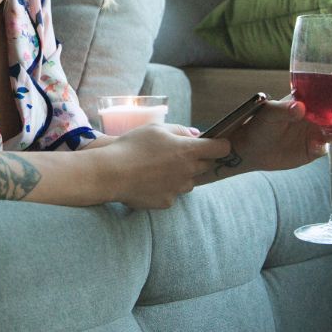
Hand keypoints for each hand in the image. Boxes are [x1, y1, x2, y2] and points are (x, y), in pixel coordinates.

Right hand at [97, 123, 232, 208]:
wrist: (111, 173)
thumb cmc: (132, 146)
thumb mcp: (155, 129)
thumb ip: (179, 131)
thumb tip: (195, 135)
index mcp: (188, 151)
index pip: (220, 148)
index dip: (221, 145)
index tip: (216, 144)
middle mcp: (188, 172)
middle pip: (205, 166)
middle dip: (196, 159)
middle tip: (176, 154)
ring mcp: (178, 189)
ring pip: (188, 181)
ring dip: (181, 175)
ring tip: (157, 168)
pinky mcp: (167, 202)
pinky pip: (172, 193)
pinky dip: (165, 187)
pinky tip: (148, 181)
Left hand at [225, 70, 331, 174]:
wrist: (250, 149)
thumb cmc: (258, 123)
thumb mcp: (269, 112)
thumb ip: (285, 109)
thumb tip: (299, 108)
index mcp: (310, 97)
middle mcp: (318, 113)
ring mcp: (318, 130)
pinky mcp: (314, 148)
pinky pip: (328, 146)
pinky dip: (326, 145)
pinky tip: (317, 146)